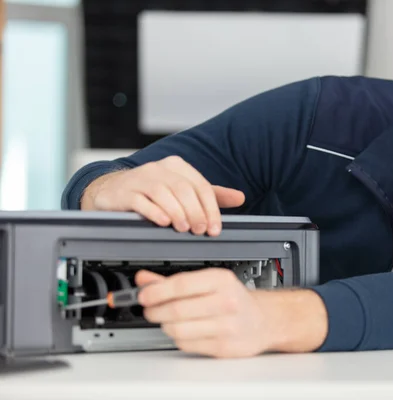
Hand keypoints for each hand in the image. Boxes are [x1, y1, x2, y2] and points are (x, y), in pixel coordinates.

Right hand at [81, 156, 244, 235]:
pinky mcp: (124, 192)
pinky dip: (155, 212)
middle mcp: (159, 169)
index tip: (215, 228)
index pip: (201, 186)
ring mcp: (140, 178)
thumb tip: (239, 197)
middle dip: (196, 213)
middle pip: (184, 190)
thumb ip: (210, 194)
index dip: (211, 209)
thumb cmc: (149, 191)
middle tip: (200, 231)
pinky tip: (163, 222)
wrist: (110, 190)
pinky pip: (142, 201)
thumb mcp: (182, 188)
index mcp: (177, 166)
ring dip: (178, 214)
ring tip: (184, 229)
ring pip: (165, 194)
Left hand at [135, 268, 272, 357]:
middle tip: (150, 310)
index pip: (181, 285)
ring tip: (167, 321)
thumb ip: (174, 281)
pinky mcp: (222, 346)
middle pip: (176, 309)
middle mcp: (226, 302)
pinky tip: (184, 330)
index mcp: (221, 281)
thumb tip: (145, 279)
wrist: (262, 321)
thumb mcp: (208, 282)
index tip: (144, 295)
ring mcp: (226, 326)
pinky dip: (178, 338)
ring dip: (165, 326)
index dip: (156, 291)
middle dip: (155, 311)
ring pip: (178, 329)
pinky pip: (186, 344)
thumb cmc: (234, 300)